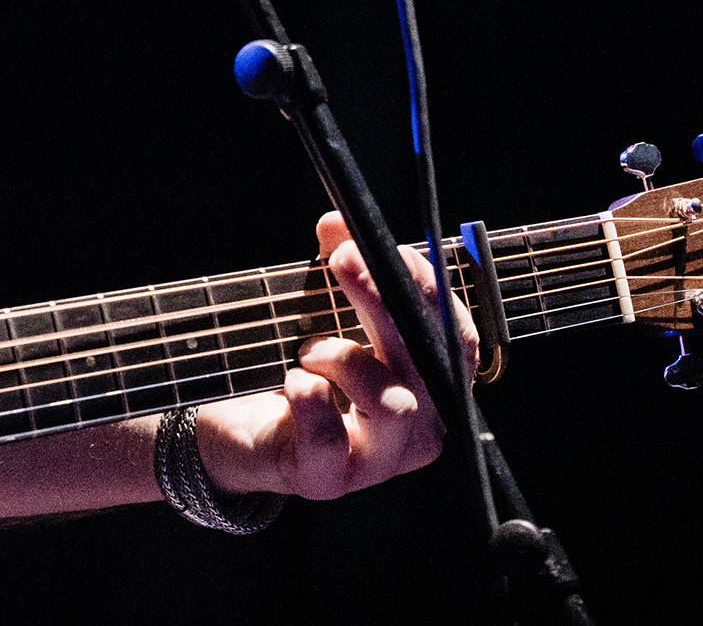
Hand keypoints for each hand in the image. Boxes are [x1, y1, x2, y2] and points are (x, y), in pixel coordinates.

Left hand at [190, 210, 472, 501]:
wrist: (247, 436)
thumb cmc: (305, 372)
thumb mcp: (324, 311)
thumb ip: (340, 266)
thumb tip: (337, 223)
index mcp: (429, 386)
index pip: (455, 338)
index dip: (431, 291)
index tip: (393, 248)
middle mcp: (418, 428)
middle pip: (425, 361)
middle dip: (385, 302)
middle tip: (344, 259)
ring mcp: (377, 460)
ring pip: (394, 404)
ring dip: (348, 358)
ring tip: (310, 347)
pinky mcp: (328, 479)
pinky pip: (330, 440)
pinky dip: (310, 400)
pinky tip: (295, 380)